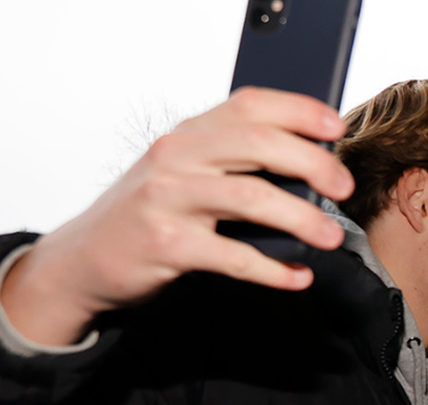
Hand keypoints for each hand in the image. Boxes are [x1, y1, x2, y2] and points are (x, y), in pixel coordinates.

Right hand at [1, 86, 354, 345]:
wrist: (83, 258)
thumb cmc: (149, 213)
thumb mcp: (184, 172)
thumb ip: (233, 160)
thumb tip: (311, 166)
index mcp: (189, 134)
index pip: (250, 104)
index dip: (300, 110)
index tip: (337, 127)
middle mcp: (176, 157)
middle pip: (259, 145)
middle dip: (313, 164)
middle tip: (343, 188)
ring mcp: (168, 199)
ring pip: (252, 198)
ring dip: (302, 219)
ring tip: (330, 238)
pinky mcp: (165, 244)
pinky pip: (233, 256)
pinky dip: (273, 270)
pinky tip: (296, 276)